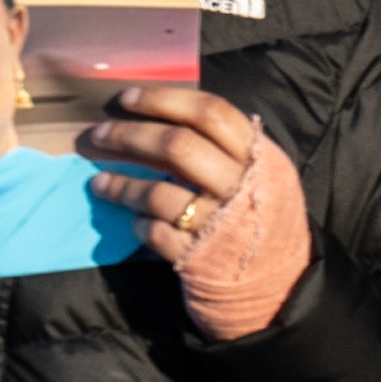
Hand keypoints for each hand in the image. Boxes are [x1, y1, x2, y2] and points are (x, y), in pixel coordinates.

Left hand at [83, 84, 310, 337]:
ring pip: (158, 193)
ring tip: (100, 182)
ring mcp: (220, 223)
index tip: (126, 99)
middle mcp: (242, 186)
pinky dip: (139, 225)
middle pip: (177, 145)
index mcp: (260, 158)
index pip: (212, 113)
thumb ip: (226, 150)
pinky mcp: (200, 257)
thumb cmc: (262, 217)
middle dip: (129, 136)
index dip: (164, 100)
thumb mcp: (261, 176)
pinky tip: (136, 222)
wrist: (282, 282)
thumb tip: (160, 119)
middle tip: (97, 135)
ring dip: (121, 185)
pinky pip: (155, 233)